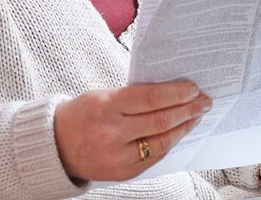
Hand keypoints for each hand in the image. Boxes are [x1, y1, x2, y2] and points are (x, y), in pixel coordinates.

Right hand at [53, 80, 211, 181]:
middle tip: (204, 101)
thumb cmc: (82, 114)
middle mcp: (113, 133)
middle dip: (188, 109)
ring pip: (162, 141)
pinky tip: (180, 133)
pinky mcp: (124, 172)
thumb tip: (171, 92)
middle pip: (161, 120)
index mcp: (107, 106)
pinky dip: (170, 143)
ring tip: (197, 116)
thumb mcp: (103, 96)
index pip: (151, 98)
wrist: (56, 146)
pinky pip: (155, 157)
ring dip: (184, 127)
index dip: (177, 93)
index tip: (193, 88)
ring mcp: (119, 156)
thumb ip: (134, 96)